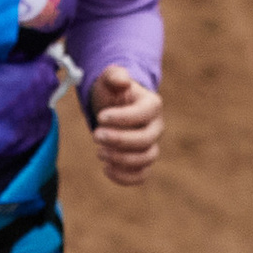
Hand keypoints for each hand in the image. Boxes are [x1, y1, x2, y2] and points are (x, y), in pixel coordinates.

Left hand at [89, 64, 161, 185]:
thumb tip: (122, 81)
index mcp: (152, 104)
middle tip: (96, 135)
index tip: (100, 117)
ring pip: (145, 159)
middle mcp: (156, 127)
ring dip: (121, 159)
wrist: (111, 108)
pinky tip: (106, 169)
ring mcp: (151, 146)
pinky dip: (125, 177)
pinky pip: (141, 175)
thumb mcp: (109, 78)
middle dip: (119, 140)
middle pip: (146, 140)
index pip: (144, 113)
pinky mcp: (142, 162)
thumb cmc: (111, 92)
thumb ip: (115, 75)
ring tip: (99, 152)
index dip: (123, 118)